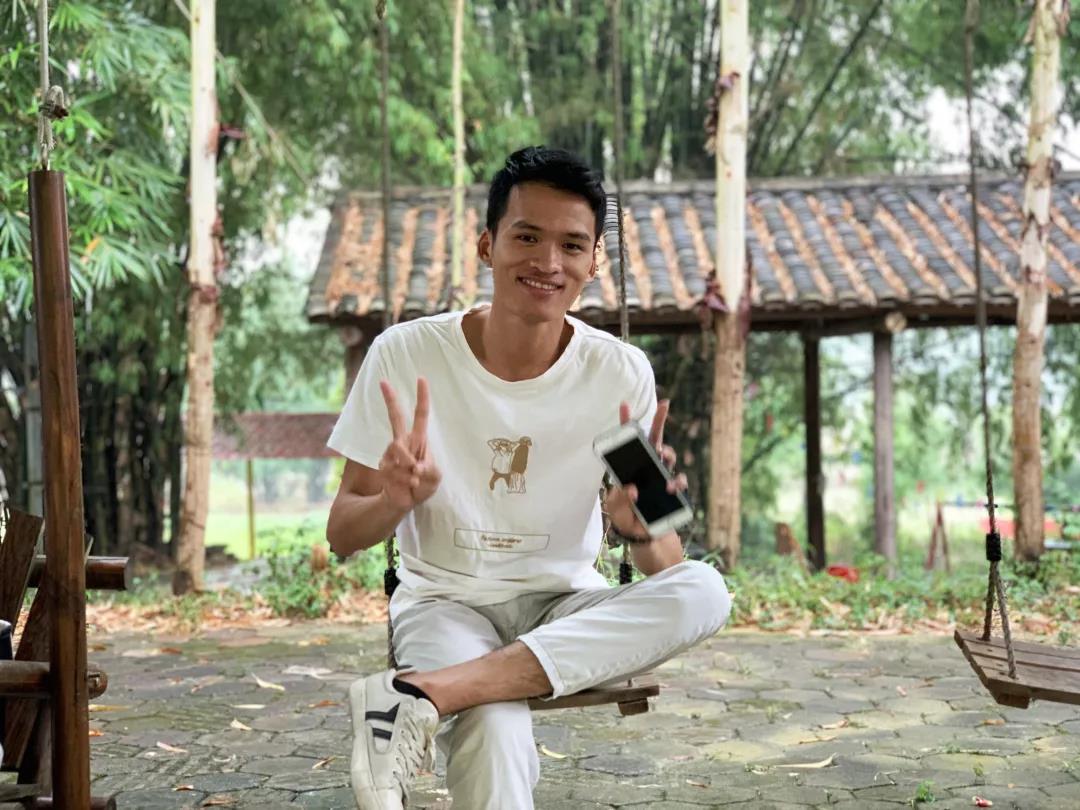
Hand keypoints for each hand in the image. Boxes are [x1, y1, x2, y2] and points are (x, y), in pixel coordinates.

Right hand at [378, 378, 441, 511]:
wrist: (407, 500)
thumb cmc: (423, 483)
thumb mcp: (434, 477)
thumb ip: (430, 470)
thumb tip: (416, 466)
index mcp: (418, 439)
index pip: (420, 415)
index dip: (422, 398)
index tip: (421, 379)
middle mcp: (402, 442)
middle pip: (395, 418)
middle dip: (390, 400)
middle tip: (383, 382)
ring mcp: (391, 453)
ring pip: (397, 448)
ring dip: (409, 465)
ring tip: (415, 478)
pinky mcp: (383, 465)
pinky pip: (394, 468)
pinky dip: (405, 479)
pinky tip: (408, 485)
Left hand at [605, 399, 687, 538]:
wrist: (645, 537)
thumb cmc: (627, 519)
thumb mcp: (617, 508)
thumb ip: (621, 498)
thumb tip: (633, 488)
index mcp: (629, 468)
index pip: (627, 443)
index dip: (626, 424)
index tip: (625, 405)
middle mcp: (646, 468)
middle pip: (654, 441)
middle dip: (659, 421)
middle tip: (664, 405)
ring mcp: (661, 477)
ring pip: (668, 455)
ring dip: (668, 452)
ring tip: (664, 456)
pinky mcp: (672, 490)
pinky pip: (679, 479)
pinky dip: (677, 480)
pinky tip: (671, 487)